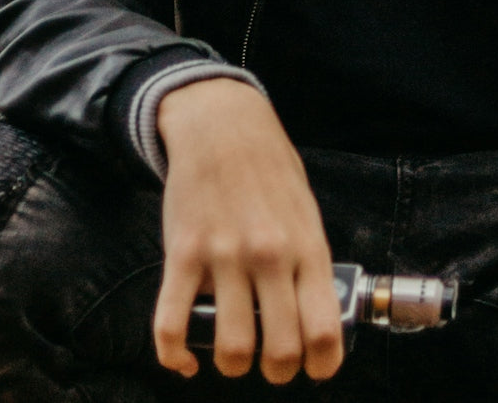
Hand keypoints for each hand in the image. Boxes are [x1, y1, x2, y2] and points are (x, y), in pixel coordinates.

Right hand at [152, 78, 343, 384]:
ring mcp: (224, 255)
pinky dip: (176, 356)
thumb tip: (317, 321)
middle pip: (280, 350)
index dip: (321, 365)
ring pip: (231, 348)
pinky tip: (186, 359)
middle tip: (270, 364)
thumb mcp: (307, 212)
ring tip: (233, 355)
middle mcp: (269, 255)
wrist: (222, 124)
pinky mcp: (184, 252)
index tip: (312, 368)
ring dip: (232, 365)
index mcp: (307, 246)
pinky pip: (172, 325)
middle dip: (277, 372)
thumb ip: (312, 264)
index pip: (325, 331)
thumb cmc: (270, 170)